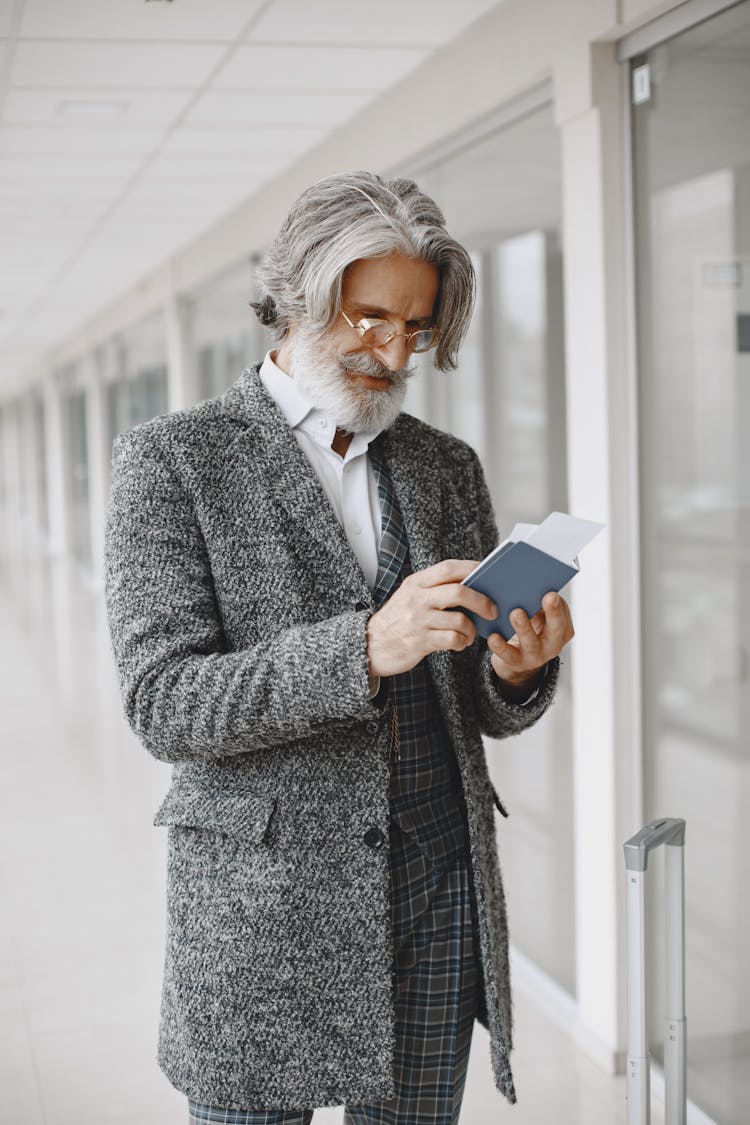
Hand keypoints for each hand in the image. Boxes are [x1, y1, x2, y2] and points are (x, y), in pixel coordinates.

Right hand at [366, 559, 497, 677]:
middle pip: (459, 592)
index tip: (488, 573)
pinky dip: (462, 642)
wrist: (370, 645)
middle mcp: (417, 599)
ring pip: (460, 620)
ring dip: (471, 629)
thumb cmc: (398, 620)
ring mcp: (418, 620)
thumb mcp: (410, 596)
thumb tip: (473, 584)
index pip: (448, 568)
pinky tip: (459, 643)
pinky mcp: (420, 642)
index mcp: (416, 583)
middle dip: (481, 600)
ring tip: (469, 633)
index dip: (471, 568)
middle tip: (492, 609)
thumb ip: (435, 588)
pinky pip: (453, 639)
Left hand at [488, 592, 573, 689]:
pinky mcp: (517, 662)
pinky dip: (500, 646)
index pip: (563, 614)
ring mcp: (536, 655)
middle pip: (555, 628)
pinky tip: (493, 637)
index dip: (558, 604)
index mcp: (562, 629)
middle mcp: (552, 643)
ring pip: (531, 642)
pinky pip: (508, 654)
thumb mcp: (539, 617)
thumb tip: (528, 584)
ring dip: (524, 627)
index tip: (553, 592)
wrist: (518, 659)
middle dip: (553, 613)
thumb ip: (537, 604)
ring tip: (516, 613)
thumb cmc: (530, 630)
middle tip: (549, 597)